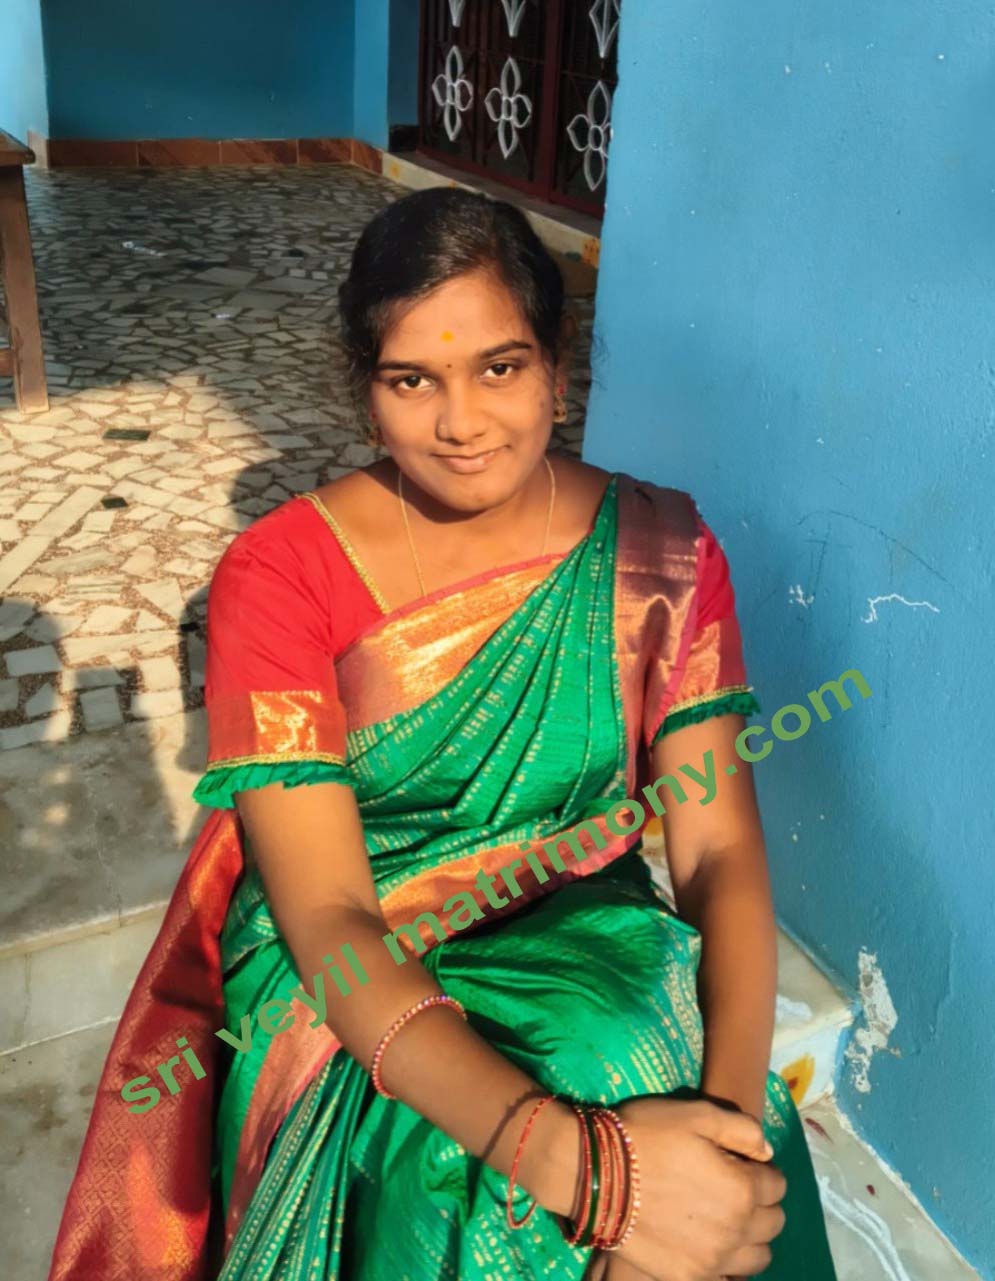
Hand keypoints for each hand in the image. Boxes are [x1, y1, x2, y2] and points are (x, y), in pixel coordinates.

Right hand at [608, 1095, 786, 1280]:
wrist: (598, 1175)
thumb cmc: (648, 1136)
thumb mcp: (697, 1114)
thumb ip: (741, 1129)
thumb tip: (765, 1152)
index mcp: (743, 1188)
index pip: (777, 1185)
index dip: (762, 1171)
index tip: (743, 1164)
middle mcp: (737, 1230)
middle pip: (773, 1223)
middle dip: (761, 1203)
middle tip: (735, 1189)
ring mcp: (713, 1260)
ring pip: (758, 1257)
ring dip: (750, 1237)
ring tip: (726, 1221)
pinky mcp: (690, 1277)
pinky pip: (728, 1279)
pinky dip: (727, 1263)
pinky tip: (708, 1245)